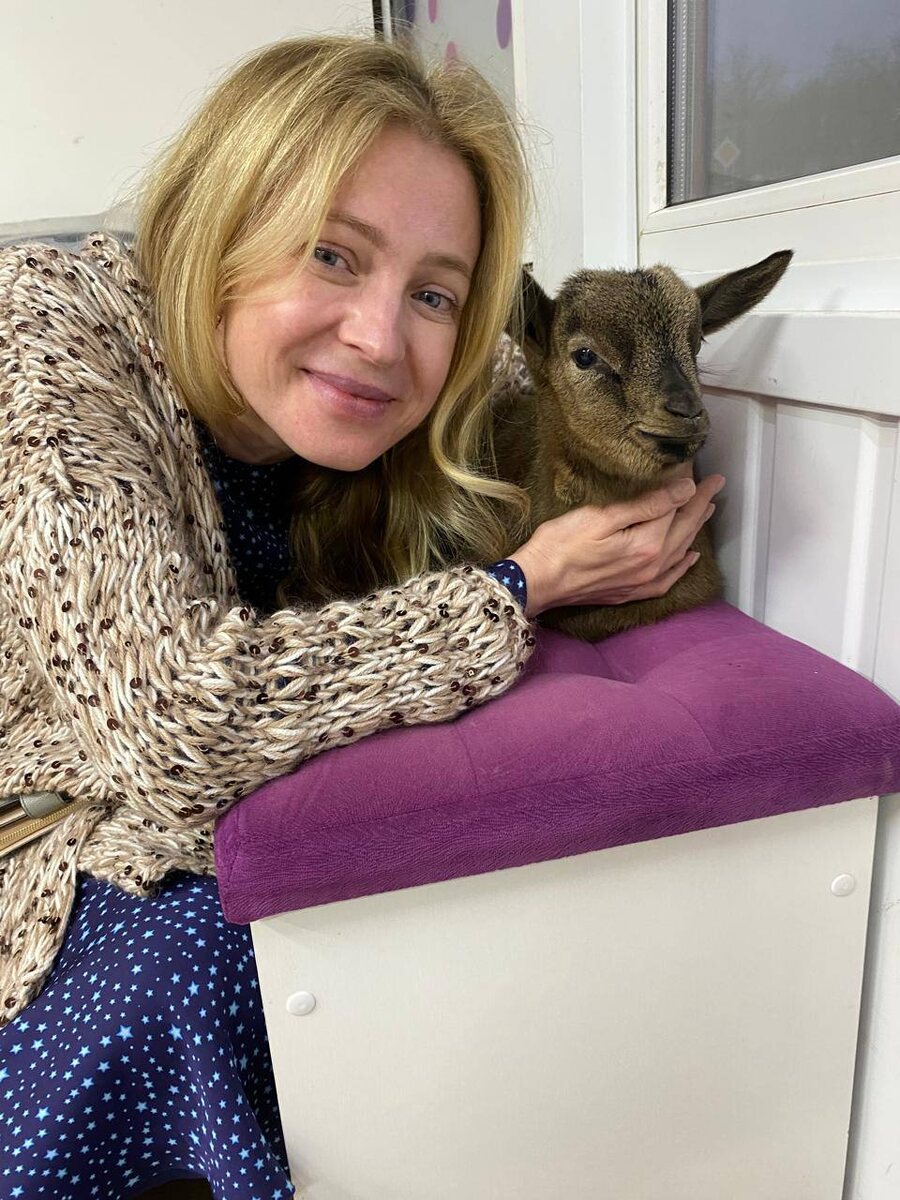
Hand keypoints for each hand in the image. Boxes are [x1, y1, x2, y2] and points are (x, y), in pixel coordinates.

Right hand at [511, 474, 724, 617]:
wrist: (537, 582)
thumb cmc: (561, 544)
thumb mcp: (602, 515)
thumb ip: (647, 504)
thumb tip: (684, 489)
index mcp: (647, 544)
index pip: (676, 506)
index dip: (686, 483)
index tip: (693, 464)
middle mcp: (652, 566)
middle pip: (684, 528)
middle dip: (701, 503)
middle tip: (717, 482)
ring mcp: (643, 582)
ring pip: (680, 551)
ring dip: (695, 528)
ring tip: (708, 509)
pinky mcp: (631, 592)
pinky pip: (668, 579)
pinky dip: (682, 566)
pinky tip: (689, 557)